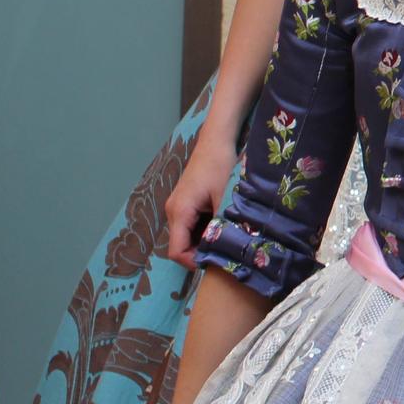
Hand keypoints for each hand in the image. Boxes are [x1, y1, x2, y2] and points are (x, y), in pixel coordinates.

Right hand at [165, 137, 235, 267]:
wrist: (216, 142)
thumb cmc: (220, 165)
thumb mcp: (225, 196)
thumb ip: (223, 223)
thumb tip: (230, 248)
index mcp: (179, 212)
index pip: (176, 251)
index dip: (194, 262)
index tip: (216, 262)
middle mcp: (173, 212)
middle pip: (181, 245)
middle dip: (201, 252)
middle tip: (226, 251)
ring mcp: (178, 207)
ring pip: (187, 236)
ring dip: (205, 240)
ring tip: (227, 237)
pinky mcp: (185, 203)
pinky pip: (191, 225)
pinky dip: (205, 229)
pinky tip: (223, 223)